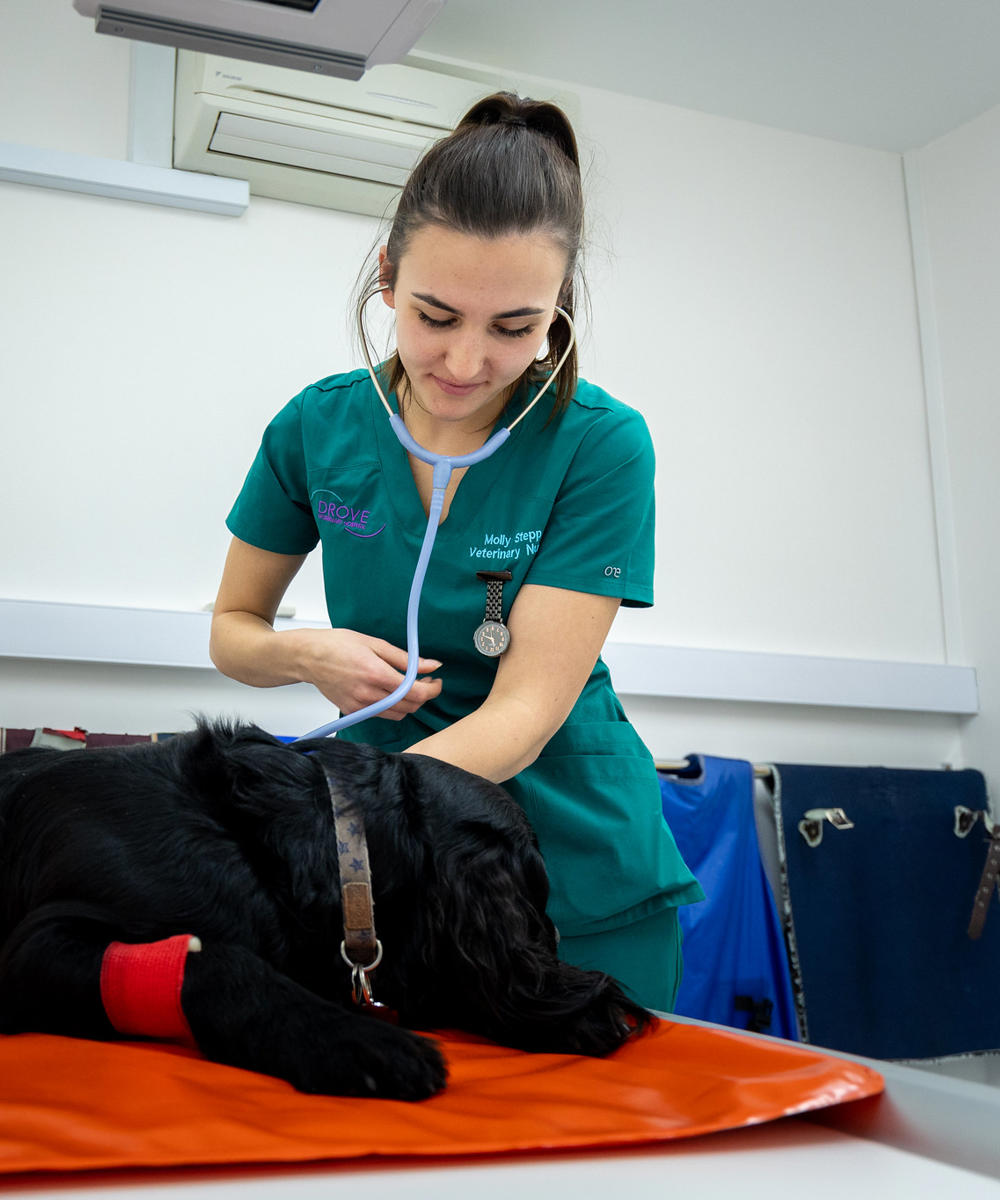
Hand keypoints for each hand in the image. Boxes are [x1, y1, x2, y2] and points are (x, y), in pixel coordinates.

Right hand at [295, 628, 441, 720]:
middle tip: (425, 681)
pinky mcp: (353, 711)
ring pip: (397, 714)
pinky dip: (392, 706)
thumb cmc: (337, 645)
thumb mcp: (375, 644)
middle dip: (423, 696)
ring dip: (408, 703)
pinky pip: (381, 715)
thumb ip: (406, 658)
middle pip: (409, 707)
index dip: (432, 690)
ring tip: (408, 686)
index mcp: (376, 674)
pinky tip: (389, 691)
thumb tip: (431, 666)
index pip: (415, 693)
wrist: (308, 657)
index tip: (436, 682)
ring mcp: (360, 706)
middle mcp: (368, 694)